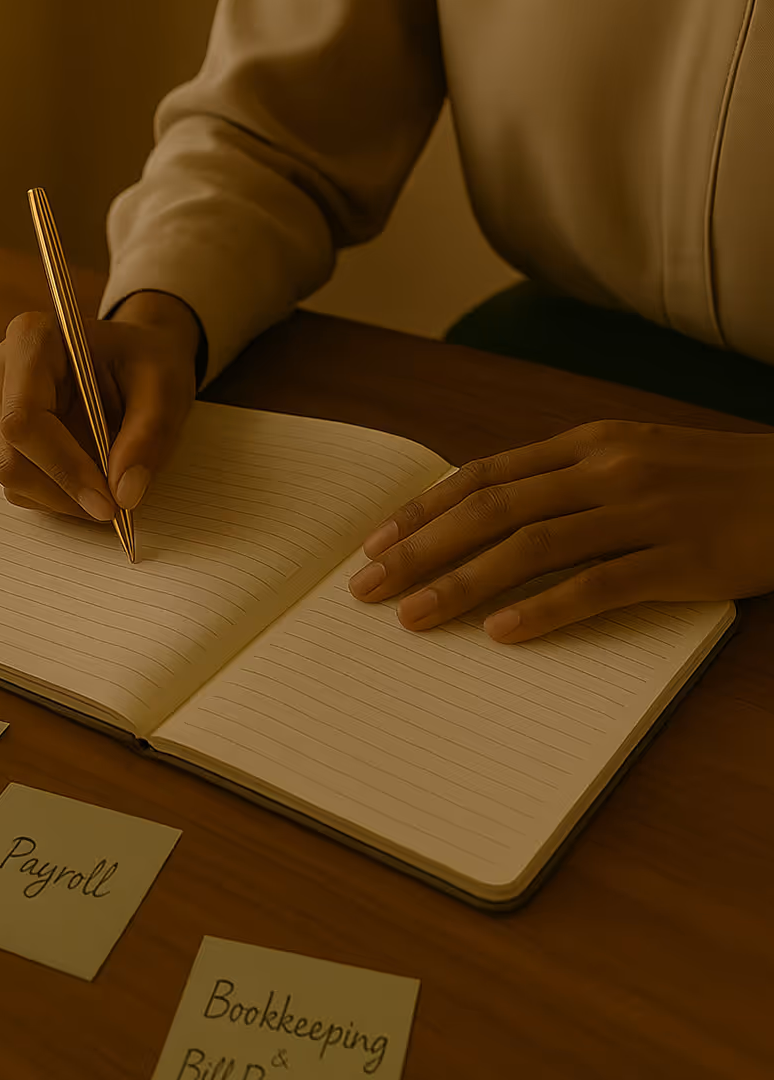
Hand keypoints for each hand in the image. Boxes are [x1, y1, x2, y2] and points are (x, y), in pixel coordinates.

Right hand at [0, 291, 199, 521]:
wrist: (136, 356)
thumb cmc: (148, 361)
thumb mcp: (165, 388)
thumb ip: (148, 435)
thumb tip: (123, 494)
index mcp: (32, 340)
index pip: (24, 418)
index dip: (63, 467)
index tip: (107, 502)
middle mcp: (0, 369)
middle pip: (10, 454)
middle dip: (63, 492)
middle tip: (114, 510)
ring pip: (11, 475)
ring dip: (62, 498)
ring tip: (110, 494)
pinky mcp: (2, 434)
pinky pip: (19, 481)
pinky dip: (57, 496)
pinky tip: (91, 484)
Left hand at [348, 419, 773, 642]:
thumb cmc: (712, 480)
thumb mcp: (634, 458)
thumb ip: (566, 479)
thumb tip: (487, 514)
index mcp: (589, 444)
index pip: (485, 475)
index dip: (423, 510)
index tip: (374, 543)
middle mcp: (606, 470)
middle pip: (492, 509)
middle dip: (420, 549)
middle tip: (367, 589)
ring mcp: (644, 512)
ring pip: (532, 546)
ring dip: (463, 583)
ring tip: (414, 619)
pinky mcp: (681, 560)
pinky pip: (599, 586)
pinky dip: (545, 610)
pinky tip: (502, 636)